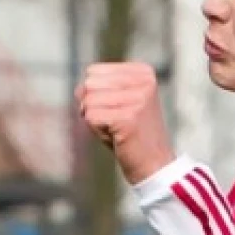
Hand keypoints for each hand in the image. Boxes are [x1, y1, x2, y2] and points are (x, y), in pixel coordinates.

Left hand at [75, 62, 174, 184]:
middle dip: (94, 106)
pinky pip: (90, 117)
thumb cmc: (130, 133)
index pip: (93, 71)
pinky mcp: (128, 117)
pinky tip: (117, 137)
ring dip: (95, 120)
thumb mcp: (116, 102)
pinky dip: (97, 131)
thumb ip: (96, 87)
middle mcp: (143, 81)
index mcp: (143, 72)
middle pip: (89, 84)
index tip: (119, 109)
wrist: (154, 164)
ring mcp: (137, 98)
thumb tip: (80, 89)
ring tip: (117, 129)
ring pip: (88, 101)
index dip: (97, 94)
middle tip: (116, 121)